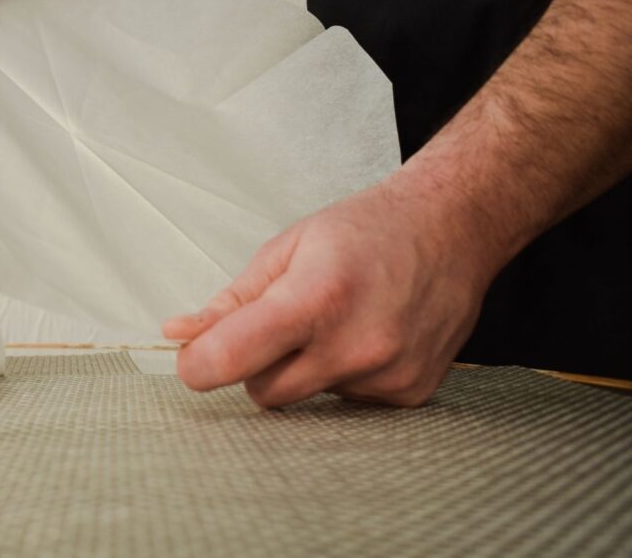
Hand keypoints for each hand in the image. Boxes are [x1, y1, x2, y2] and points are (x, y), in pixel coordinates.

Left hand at [163, 182, 495, 406]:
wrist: (453, 228)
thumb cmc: (368, 230)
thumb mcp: (288, 248)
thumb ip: (231, 301)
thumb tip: (179, 335)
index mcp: (316, 296)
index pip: (233, 357)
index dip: (199, 363)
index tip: (192, 358)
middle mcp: (356, 344)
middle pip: (263, 391)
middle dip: (256, 363)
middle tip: (282, 321)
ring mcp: (388, 375)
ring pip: (305, 400)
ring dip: (303, 370)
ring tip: (338, 320)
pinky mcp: (409, 394)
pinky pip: (345, 404)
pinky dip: (342, 376)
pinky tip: (367, 335)